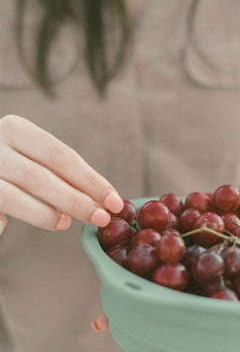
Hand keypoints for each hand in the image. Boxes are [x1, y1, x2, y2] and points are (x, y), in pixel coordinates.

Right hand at [0, 115, 122, 231]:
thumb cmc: (7, 169)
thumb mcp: (29, 160)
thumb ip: (58, 173)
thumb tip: (104, 198)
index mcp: (16, 129)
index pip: (62, 155)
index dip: (92, 179)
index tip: (116, 200)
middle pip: (47, 173)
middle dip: (81, 198)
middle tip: (104, 218)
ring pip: (27, 189)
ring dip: (59, 209)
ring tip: (73, 222)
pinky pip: (6, 205)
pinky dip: (36, 215)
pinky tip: (55, 222)